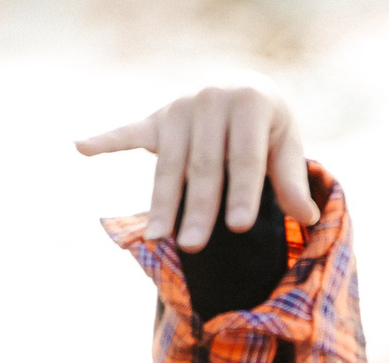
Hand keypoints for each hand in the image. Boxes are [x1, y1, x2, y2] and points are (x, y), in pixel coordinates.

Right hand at [75, 83, 319, 251]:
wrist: (241, 89)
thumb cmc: (268, 128)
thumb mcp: (286, 146)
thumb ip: (291, 180)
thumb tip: (308, 218)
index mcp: (249, 102)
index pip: (245, 157)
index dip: (242, 193)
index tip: (238, 228)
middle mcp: (210, 99)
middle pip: (204, 166)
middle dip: (198, 208)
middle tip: (192, 248)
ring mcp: (179, 107)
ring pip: (170, 164)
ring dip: (162, 202)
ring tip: (157, 239)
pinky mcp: (157, 118)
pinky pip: (128, 132)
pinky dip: (104, 140)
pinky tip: (79, 146)